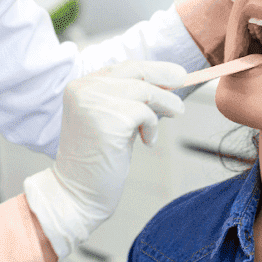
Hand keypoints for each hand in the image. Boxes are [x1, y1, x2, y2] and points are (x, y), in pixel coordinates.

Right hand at [22, 61, 185, 260]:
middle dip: (164, 75)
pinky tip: (146, 143)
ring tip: (175, 113)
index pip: (123, 68)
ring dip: (166, 103)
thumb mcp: (111, 120)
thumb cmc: (97, 160)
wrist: (77, 193)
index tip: (175, 73)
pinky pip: (146, 113)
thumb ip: (129, 100)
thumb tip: (166, 83)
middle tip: (184, 79)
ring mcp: (94, 103)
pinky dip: (153, 127)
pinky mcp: (109, 120)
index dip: (152, 68)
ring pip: (146, 91)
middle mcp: (84, 90)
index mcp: (80, 87)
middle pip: (136, 71)